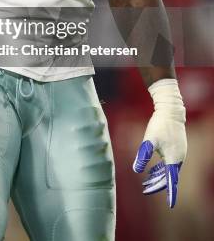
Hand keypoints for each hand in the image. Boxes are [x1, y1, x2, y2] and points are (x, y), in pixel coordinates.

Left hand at [133, 80, 185, 207]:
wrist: (170, 110)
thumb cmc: (159, 125)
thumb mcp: (148, 140)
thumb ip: (143, 155)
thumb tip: (136, 169)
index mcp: (173, 159)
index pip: (172, 181)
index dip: (171, 194)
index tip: (171, 205)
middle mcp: (178, 158)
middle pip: (169, 177)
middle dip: (157, 185)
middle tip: (145, 190)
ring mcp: (179, 153)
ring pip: (169, 171)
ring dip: (158, 177)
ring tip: (146, 183)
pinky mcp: (177, 148)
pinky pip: (169, 164)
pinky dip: (161, 169)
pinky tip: (152, 170)